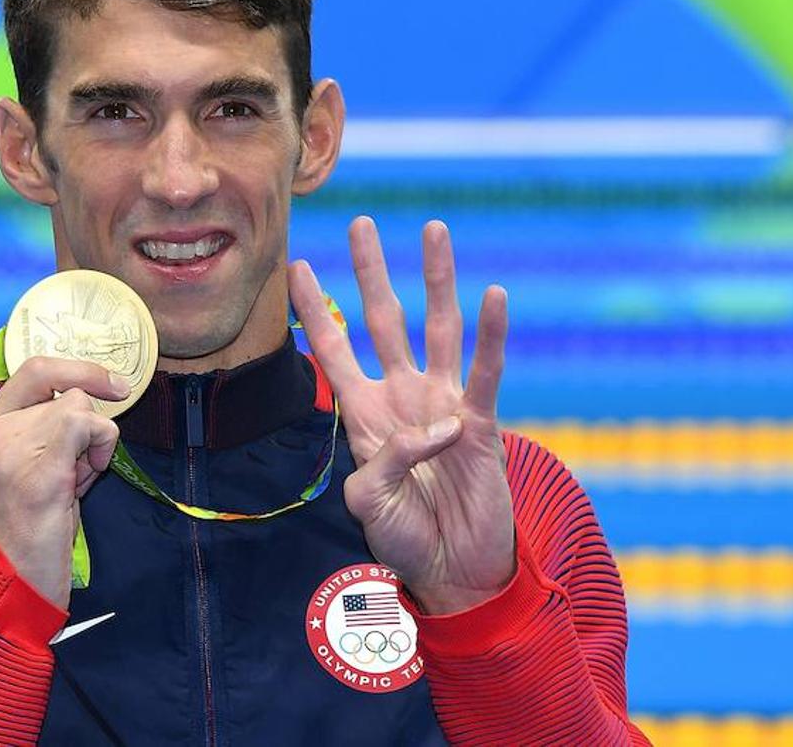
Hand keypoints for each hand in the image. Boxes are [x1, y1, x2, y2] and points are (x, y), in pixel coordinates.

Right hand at [0, 356, 128, 609]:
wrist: (4, 590)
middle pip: (65, 392)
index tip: (113, 383)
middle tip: (76, 472)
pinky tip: (86, 481)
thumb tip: (86, 403)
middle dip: (85, 428)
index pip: (33, 370)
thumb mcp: (15, 471)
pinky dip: (101, 446)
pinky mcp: (40, 469)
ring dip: (92, 444)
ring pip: (81, 407)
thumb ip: (36, 432)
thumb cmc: (18, 537)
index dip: (79, 368)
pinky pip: (89, 425)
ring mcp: (11, 447)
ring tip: (72, 485)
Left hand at [289, 217, 513, 614]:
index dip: (316, 310)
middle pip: (384, 319)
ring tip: (434, 230)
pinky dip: (492, 335)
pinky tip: (495, 295)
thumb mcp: (366, 502)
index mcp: (364, 412)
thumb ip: (383, 461)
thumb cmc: (403, 537)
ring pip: (438, 326)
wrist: (450, 570)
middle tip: (361, 223)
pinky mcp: (481, 422)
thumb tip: (434, 428)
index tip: (297, 267)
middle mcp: (401, 395)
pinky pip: (486, 371)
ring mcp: (442, 402)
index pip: (334, 348)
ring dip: (437, 279)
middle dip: (371, 272)